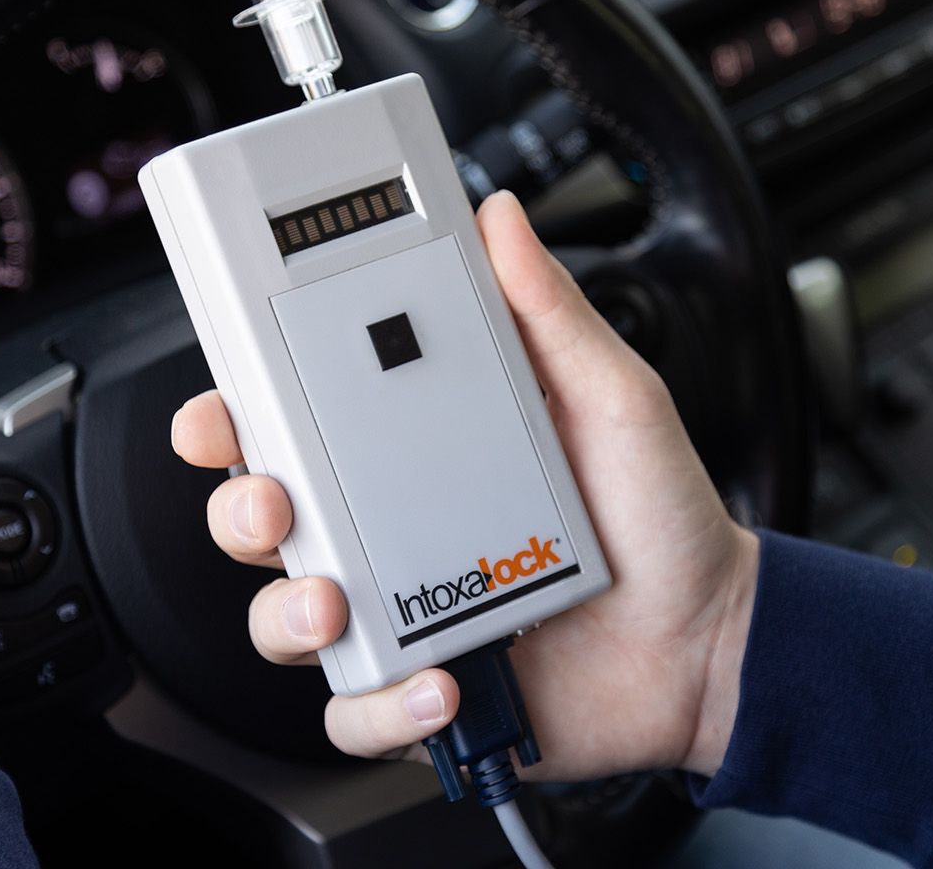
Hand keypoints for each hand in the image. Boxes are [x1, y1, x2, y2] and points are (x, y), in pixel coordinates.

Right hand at [171, 191, 757, 780]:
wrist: (706, 636)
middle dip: (240, 509)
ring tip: (341, 606)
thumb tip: (502, 221)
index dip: (239, 415)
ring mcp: (403, 613)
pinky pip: (358, 711)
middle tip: (273, 505)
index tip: (225, 406)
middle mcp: (392, 530)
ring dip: (289, 615)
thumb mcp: (610, 398)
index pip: (299, 423)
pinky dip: (381, 707)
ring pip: (285, 621)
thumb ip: (550, 313)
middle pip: (265, 518)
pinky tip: (440, 683)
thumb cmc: (654, 515)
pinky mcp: (422, 692)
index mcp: (417, 451)